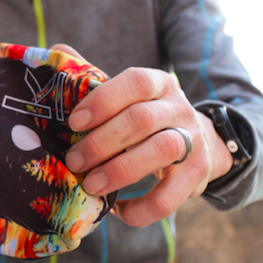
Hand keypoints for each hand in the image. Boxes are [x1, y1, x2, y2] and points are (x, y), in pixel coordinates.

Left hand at [51, 44, 232, 226]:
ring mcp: (193, 142)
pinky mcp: (198, 176)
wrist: (203, 142)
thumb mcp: (126, 95)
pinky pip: (170, 197)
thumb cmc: (146, 116)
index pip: (136, 82)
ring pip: (160, 152)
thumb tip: (58, 52)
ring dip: (120, 171)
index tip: (73, 122)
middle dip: (102, 142)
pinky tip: (117, 210)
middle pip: (142, 120)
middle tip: (73, 160)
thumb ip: (94, 77)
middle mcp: (179, 108)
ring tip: (91, 185)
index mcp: (159, 84)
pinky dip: (141, 208)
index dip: (104, 100)